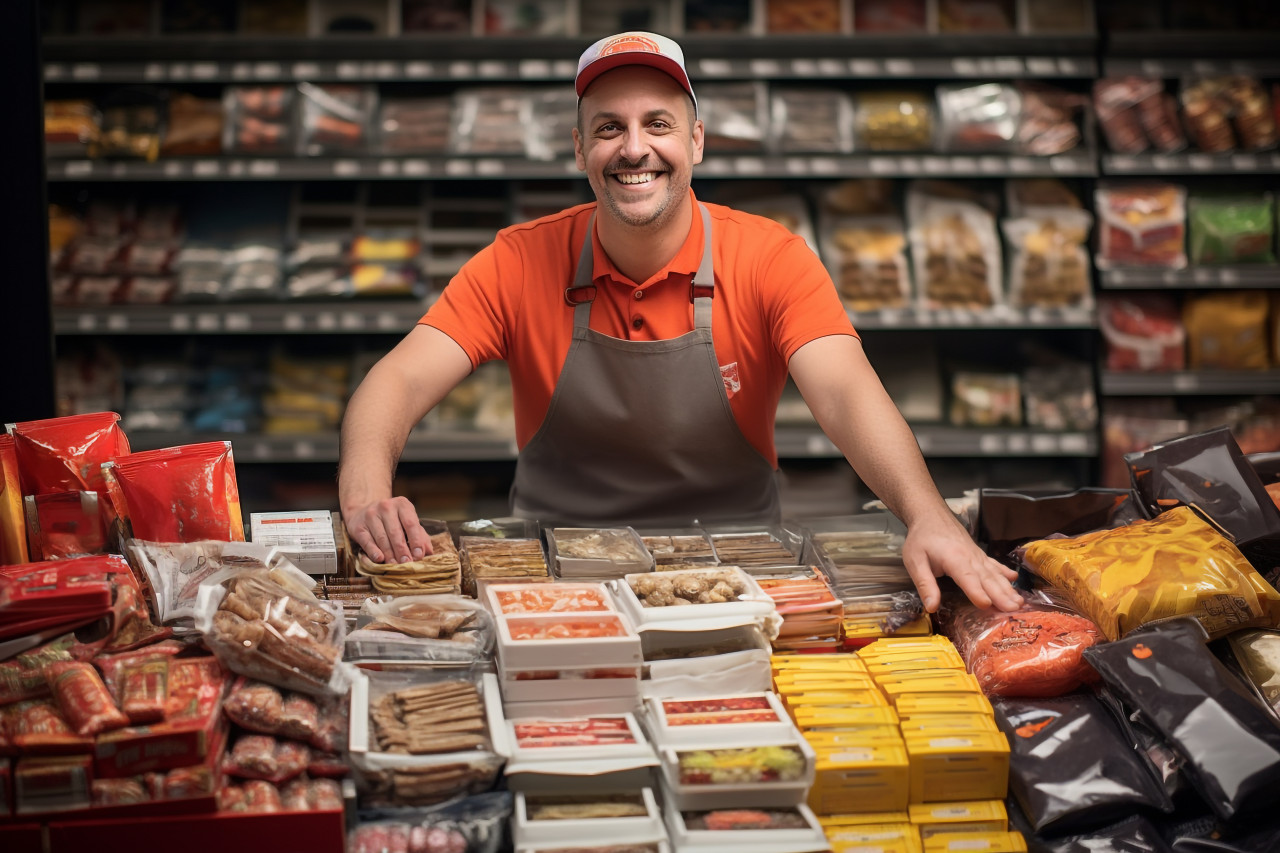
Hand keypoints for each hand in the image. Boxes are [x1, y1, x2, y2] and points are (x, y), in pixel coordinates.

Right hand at [343, 497, 433, 563]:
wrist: (363, 511)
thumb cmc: (391, 520)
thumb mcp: (407, 523)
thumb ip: (420, 536)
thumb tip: (429, 552)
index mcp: (402, 504)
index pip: (411, 523)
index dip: (416, 541)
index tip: (419, 555)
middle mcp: (386, 506)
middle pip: (396, 532)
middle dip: (402, 550)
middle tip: (407, 563)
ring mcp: (371, 515)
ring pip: (382, 538)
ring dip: (390, 554)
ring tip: (395, 565)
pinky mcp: (358, 525)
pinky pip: (367, 541)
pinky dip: (373, 551)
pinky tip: (380, 559)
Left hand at [901, 515, 1021, 612]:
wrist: (930, 514)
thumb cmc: (921, 538)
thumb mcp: (914, 561)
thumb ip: (924, 584)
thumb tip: (931, 607)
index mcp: (953, 558)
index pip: (966, 577)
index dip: (976, 591)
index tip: (986, 605)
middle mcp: (969, 556)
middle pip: (987, 578)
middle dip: (1001, 594)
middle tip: (1014, 609)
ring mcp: (976, 555)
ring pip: (994, 573)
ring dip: (1007, 588)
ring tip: (1019, 602)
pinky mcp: (978, 554)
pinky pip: (994, 564)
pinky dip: (1004, 572)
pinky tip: (1014, 578)